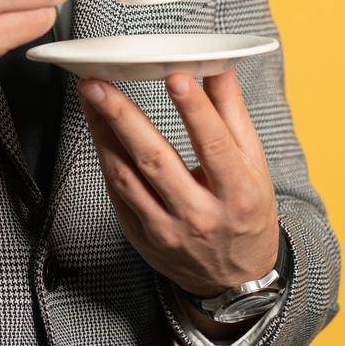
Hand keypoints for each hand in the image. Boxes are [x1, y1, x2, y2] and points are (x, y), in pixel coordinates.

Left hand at [77, 66, 279, 297]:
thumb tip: (218, 66)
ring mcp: (166, 230)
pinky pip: (116, 192)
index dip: (194, 110)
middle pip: (155, 159)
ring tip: (90, 97)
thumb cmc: (246, 210)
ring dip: (102, 133)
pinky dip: (105, 157)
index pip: (213, 145)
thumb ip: (232, 113)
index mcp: (237, 194)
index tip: (175, 76)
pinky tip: (97, 129)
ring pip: (125, 176)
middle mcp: (200, 215)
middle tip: (98, 84)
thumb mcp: (254, 164)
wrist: (235, 279)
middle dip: (122, 117)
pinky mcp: (141, 236)